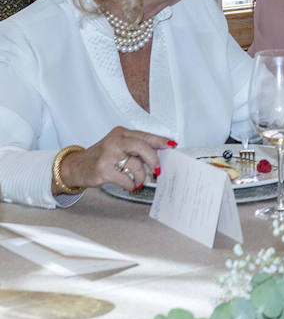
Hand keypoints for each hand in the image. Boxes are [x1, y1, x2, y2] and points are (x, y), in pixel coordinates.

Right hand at [58, 126, 172, 192]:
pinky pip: (125, 178)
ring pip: (135, 164)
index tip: (172, 145)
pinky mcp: (102, 169)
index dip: (160, 141)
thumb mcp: (118, 146)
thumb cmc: (101, 157)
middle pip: (142, 146)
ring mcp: (107, 155)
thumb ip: (136, 147)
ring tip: (140, 181)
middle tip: (158, 170)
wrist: (75, 167)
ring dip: (141, 177)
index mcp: (121, 133)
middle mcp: (114, 141)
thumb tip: (160, 154)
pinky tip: (130, 185)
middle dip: (153, 160)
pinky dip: (131, 184)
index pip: (145, 135)